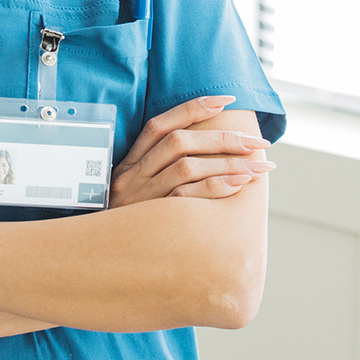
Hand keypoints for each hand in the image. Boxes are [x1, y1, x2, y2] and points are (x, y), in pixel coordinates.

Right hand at [108, 95, 274, 207]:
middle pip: (178, 143)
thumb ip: (157, 169)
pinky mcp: (149, 221)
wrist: (102, 259)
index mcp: (129, 162)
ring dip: (227, 163)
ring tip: (258, 165)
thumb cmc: (129, 223)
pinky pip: (186, 198)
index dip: (192, 108)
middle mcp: (131, 175)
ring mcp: (139, 197)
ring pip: (186, 168)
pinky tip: (240, 184)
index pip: (159, 125)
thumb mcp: (133, 190)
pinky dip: (216, 186)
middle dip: (223, 139)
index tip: (227, 100)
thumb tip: (203, 147)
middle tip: (258, 143)